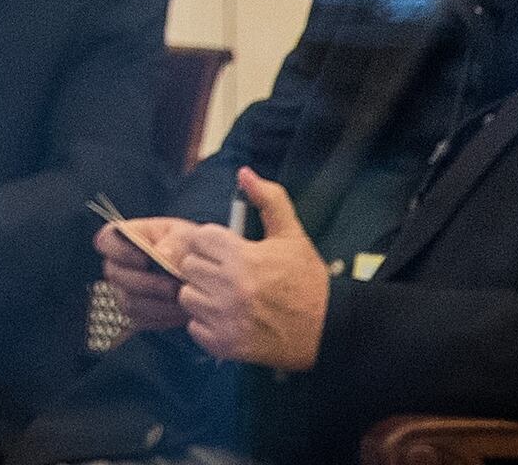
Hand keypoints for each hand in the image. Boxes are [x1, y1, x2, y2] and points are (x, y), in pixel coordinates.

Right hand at [94, 217, 193, 335]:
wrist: (200, 273)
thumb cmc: (188, 248)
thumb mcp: (187, 237)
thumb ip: (176, 242)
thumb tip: (162, 255)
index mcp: (123, 238)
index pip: (105, 241)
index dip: (120, 252)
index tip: (145, 259)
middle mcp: (117, 265)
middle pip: (116, 275)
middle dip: (147, 283)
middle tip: (173, 286)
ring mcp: (123, 291)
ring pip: (129, 302)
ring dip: (158, 304)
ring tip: (182, 300)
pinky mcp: (135, 314)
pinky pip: (141, 320)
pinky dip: (163, 317)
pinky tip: (181, 311)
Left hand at [178, 168, 330, 372]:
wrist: (329, 330)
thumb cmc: (309, 281)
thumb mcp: (292, 235)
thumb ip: (269, 200)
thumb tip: (244, 173)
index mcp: (242, 257)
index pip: (199, 239)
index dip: (213, 243)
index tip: (228, 252)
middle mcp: (229, 288)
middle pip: (188, 267)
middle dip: (205, 268)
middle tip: (228, 275)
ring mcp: (225, 318)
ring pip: (187, 298)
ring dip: (202, 296)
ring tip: (226, 297)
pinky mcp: (225, 345)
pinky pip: (194, 328)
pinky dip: (206, 325)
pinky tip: (228, 319)